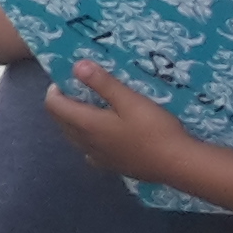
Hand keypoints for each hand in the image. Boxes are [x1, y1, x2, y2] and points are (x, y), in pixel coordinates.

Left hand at [41, 60, 192, 182]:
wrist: (178, 164)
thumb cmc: (154, 129)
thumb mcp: (130, 100)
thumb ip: (103, 83)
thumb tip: (77, 66)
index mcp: (86, 125)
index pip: (54, 106)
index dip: (55, 90)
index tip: (68, 78)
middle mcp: (86, 143)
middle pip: (61, 121)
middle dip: (64, 103)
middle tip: (81, 89)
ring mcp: (98, 158)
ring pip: (74, 137)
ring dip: (76, 121)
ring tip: (94, 107)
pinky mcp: (112, 167)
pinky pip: (90, 150)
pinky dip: (90, 138)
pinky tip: (107, 133)